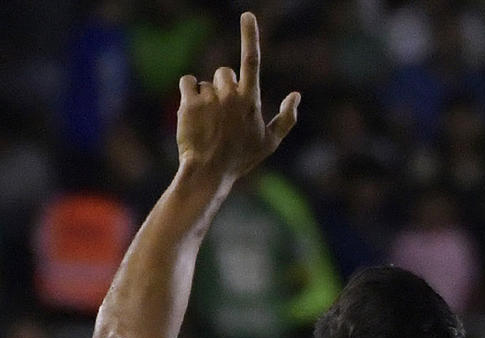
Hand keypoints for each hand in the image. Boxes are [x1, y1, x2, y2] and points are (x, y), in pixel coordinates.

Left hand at [176, 13, 299, 188]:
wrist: (208, 174)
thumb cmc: (240, 159)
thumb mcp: (269, 143)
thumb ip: (286, 119)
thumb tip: (297, 95)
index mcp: (251, 100)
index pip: (251, 60)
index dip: (250, 35)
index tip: (246, 15)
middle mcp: (231, 95)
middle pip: (224, 72)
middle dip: (222, 88)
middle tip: (221, 116)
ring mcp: (210, 98)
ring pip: (205, 82)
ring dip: (205, 97)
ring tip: (207, 123)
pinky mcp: (189, 103)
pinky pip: (188, 82)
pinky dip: (187, 94)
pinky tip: (191, 114)